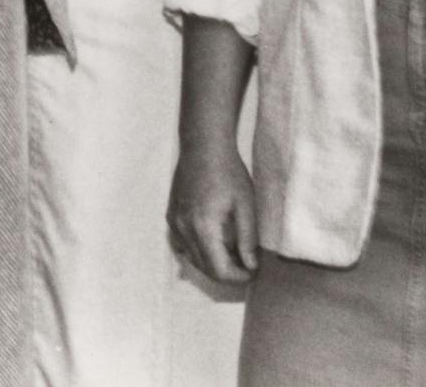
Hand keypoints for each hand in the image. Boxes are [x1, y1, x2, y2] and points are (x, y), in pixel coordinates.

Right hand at [168, 143, 257, 283]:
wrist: (203, 146)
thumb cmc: (229, 173)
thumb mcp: (246, 206)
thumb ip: (247, 239)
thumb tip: (250, 266)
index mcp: (203, 227)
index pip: (219, 270)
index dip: (239, 278)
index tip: (254, 272)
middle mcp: (184, 228)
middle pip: (204, 268)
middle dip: (227, 273)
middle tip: (247, 264)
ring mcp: (174, 221)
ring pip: (192, 258)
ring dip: (213, 263)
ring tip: (233, 252)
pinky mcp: (171, 214)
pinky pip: (183, 244)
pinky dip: (198, 250)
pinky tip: (213, 240)